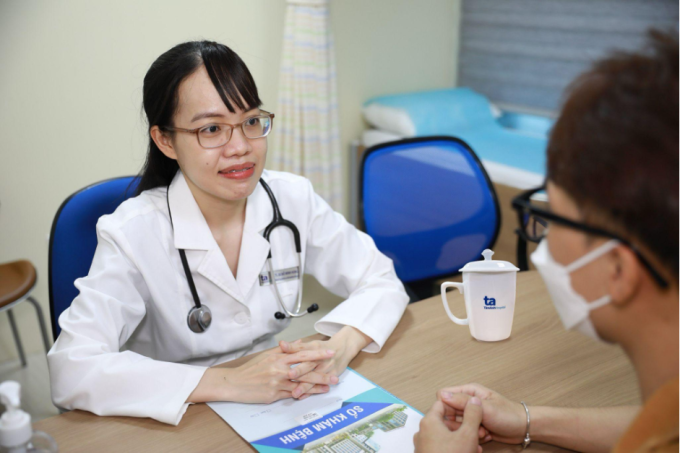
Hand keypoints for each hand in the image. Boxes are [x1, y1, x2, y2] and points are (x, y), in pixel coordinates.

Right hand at [219, 348, 336, 403]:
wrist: (235, 383)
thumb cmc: (251, 369)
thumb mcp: (267, 355)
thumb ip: (285, 350)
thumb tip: (300, 343)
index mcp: (278, 358)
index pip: (302, 354)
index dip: (317, 354)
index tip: (329, 353)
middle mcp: (279, 369)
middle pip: (305, 370)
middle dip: (321, 373)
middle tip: (335, 374)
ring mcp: (277, 382)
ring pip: (301, 384)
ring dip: (316, 386)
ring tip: (328, 386)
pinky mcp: (274, 394)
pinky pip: (291, 394)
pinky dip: (303, 394)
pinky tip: (311, 394)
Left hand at [280, 326, 371, 398]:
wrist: (342, 349)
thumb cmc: (322, 348)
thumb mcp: (310, 345)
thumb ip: (295, 347)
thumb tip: (281, 343)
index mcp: (314, 349)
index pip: (303, 352)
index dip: (294, 355)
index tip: (285, 361)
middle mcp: (320, 359)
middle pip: (309, 366)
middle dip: (299, 372)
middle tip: (289, 377)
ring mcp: (327, 368)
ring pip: (314, 378)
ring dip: (305, 386)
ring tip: (295, 393)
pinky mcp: (331, 376)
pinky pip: (320, 385)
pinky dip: (311, 392)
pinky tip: (302, 397)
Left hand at [413, 398, 483, 452]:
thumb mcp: (468, 434)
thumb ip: (472, 415)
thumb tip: (474, 400)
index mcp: (429, 421)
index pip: (443, 403)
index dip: (459, 405)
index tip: (472, 412)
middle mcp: (422, 432)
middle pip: (445, 421)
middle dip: (464, 426)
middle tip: (480, 434)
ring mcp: (423, 446)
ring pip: (445, 436)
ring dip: (462, 439)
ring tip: (478, 448)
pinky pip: (441, 447)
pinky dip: (454, 448)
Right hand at [437, 384, 525, 443]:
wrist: (523, 428)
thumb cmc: (509, 414)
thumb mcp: (486, 407)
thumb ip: (463, 401)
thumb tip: (442, 395)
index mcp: (468, 391)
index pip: (443, 396)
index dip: (446, 408)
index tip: (457, 417)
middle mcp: (467, 402)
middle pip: (448, 413)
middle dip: (460, 423)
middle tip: (474, 427)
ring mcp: (470, 415)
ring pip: (456, 425)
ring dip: (468, 431)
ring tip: (483, 432)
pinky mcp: (474, 426)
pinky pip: (465, 432)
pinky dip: (473, 436)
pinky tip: (485, 435)